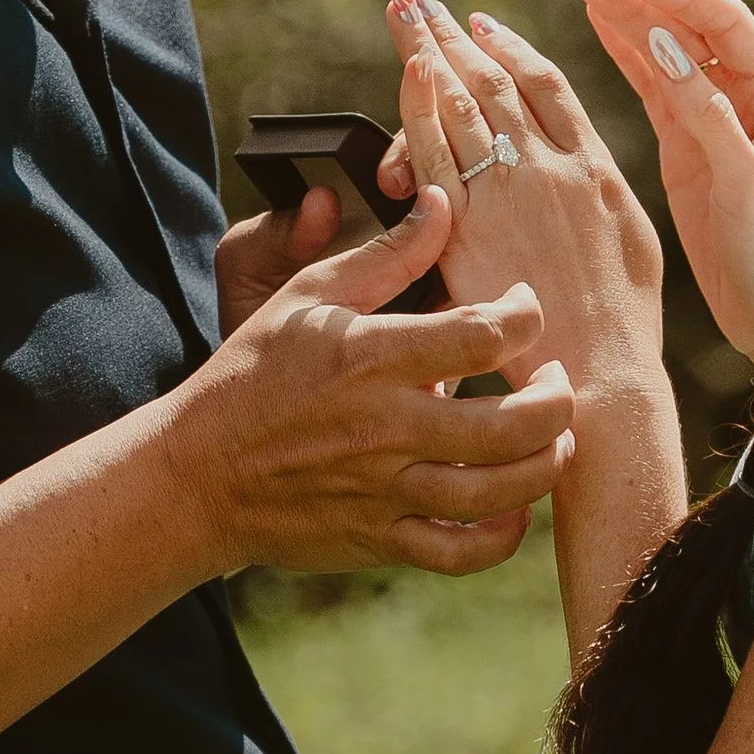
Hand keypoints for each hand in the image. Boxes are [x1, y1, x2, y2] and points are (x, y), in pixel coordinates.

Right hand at [167, 185, 577, 576]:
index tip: (524, 306)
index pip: (484, 334)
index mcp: (371, 357)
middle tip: (554, 379)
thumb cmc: (253, 373)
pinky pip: (461, 552)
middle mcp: (385, 427)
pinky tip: (515, 508)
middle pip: (513, 421)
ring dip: (546, 464)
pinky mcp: (380, 540)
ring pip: (499, 490)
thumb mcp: (308, 297)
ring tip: (554, 438)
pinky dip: (503, 537)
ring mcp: (385, 490)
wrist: (196, 474)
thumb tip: (441, 202)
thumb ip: (386, 254)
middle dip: (556, 397)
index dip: (526, 315)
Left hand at [380, 0, 666, 398]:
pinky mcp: (468, 223)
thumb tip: (589, 169)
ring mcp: (509, 190)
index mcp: (594, 167)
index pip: (546, 86)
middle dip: (453, 32)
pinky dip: (420, 104)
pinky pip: (436, 151)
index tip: (483, 25)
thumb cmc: (622, 324)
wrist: (598, 371)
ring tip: (402, 12)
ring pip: (462, 101)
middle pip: (494, 80)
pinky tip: (406, 71)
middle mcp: (551, 166)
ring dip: (428, 49)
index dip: (510, 49)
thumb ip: (602, 195)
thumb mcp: (632, 244)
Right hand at [563, 0, 753, 385]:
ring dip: (624, 16)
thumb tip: (670, 46)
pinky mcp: (687, 150)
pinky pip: (653, 90)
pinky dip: (625, 56)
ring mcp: (713, 123)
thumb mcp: (746, 184)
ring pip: (664, 54)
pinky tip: (597, 25)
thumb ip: (708, 115)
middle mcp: (746, 100)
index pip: (723, 25)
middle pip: (687, 30)